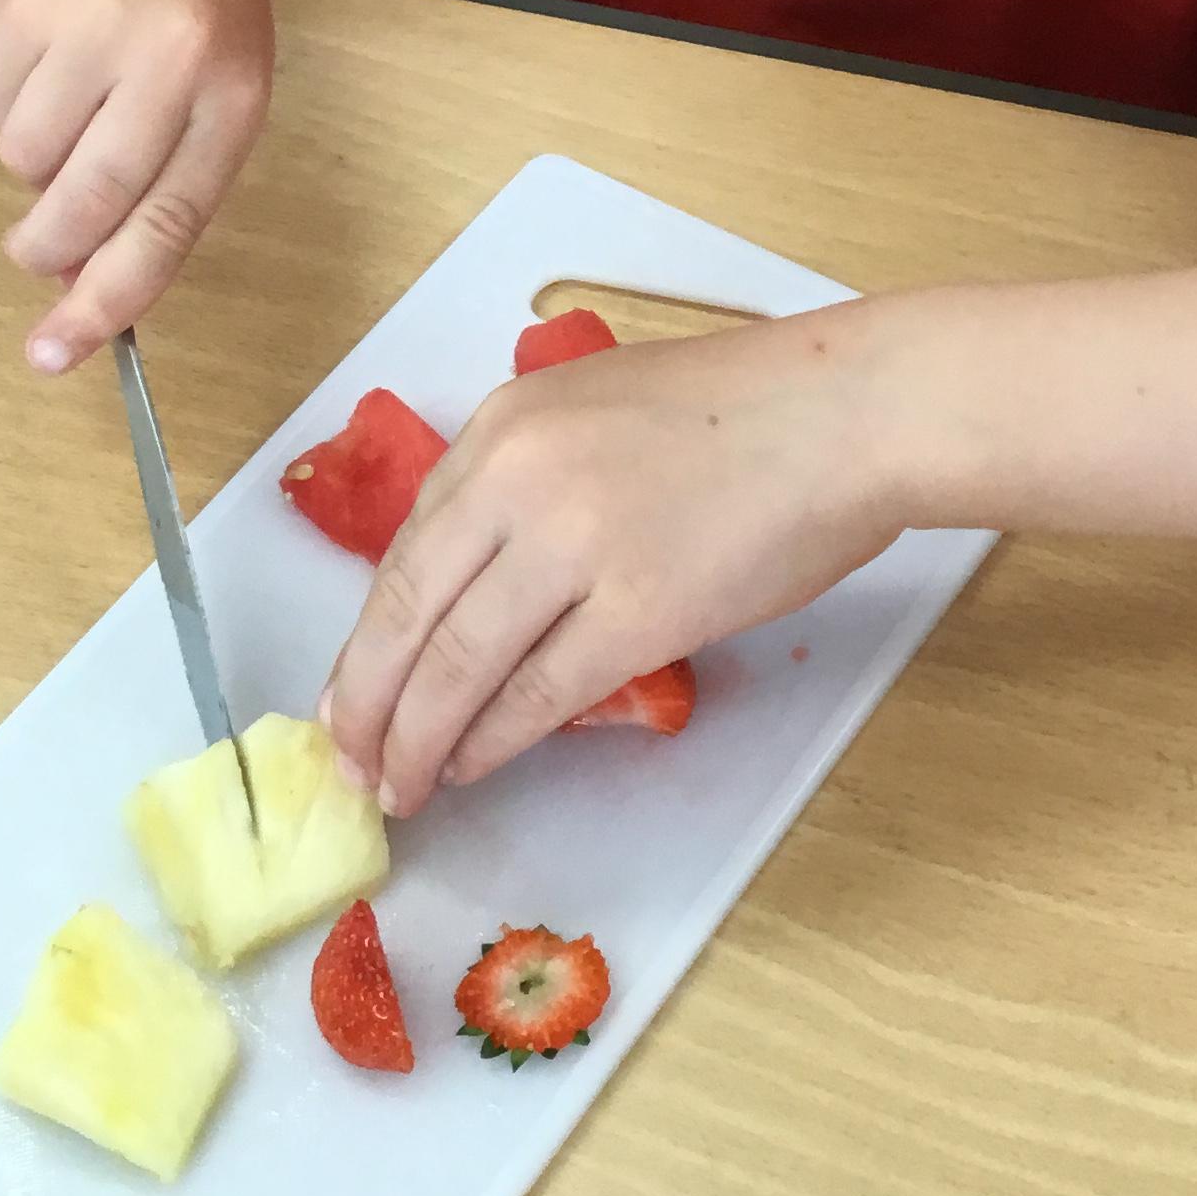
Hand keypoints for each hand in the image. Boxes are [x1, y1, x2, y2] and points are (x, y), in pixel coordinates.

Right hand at [0, 0, 271, 368]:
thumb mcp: (220, 76)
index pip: (168, 227)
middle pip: (86, 205)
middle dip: (45, 246)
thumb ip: (167, 175)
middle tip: (31, 248)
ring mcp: (96, 30)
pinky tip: (45, 46)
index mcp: (234, 96)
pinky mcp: (26, 4)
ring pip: (23, 157)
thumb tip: (83, 280)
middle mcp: (172, 65)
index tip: (59, 353)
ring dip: (29, 153)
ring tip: (67, 91)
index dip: (108, 301)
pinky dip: (6, 96)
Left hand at [318, 309, 909, 815]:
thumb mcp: (600, 410)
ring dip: (418, 739)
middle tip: (349, 762)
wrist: (846, 414)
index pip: (405, 551)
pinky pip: (537, 694)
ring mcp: (575, 546)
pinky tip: (471, 766)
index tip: (350, 690)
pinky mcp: (639, 610)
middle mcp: (518, 479)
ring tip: (401, 785)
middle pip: (406, 614)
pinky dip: (492, 740)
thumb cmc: (746, 411)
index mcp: (505, 427)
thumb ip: (531, 479)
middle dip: (365, 703)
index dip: (367, 637)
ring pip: (457, 665)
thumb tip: (484, 583)